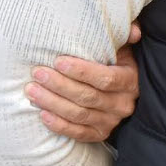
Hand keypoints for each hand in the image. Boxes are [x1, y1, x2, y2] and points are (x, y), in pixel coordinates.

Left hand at [30, 24, 140, 143]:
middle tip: (38, 73)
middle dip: (60, 85)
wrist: (119, 90)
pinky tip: (42, 115)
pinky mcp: (101, 133)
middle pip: (89, 97)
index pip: (106, 79)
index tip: (58, 61)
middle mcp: (123, 103)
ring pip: (80, 114)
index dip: (82, 71)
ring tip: (32, 90)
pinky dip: (60, 126)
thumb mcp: (122, 47)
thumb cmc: (114, 62)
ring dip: (53, 103)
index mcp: (130, 80)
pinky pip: (80, 133)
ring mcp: (112, 120)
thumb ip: (125, 36)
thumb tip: (133, 31)